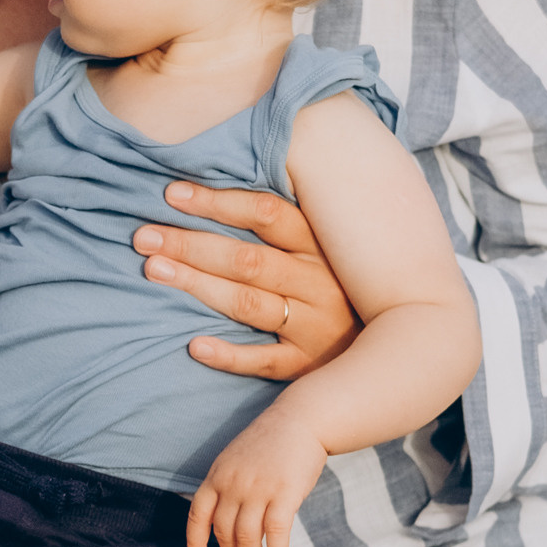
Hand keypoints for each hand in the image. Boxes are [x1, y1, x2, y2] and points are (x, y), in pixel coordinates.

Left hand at [134, 182, 360, 379]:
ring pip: (250, 304)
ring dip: (198, 286)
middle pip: (248, 260)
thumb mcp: (328, 248)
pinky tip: (194, 345)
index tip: (171, 194)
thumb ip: (286, 222)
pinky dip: (230, 355)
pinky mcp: (309, 367)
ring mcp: (317, 327)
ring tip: (153, 270)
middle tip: (142, 237)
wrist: (403, 350)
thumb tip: (227, 179)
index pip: (268, 215)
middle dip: (191, 245)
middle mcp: (321, 284)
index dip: (218, 203)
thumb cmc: (344, 286)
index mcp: (322, 248)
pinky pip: (266, 363)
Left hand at [186, 409, 329, 546]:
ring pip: (247, 538)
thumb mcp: (235, 460)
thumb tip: (224, 522)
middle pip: (224, 532)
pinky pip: (276, 535)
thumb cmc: (269, 444)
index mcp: (217, 475)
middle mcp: (233, 484)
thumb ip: (226, 487)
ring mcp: (258, 489)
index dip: (195, 542)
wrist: (300, 421)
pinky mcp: (285, 495)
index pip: (198, 515)